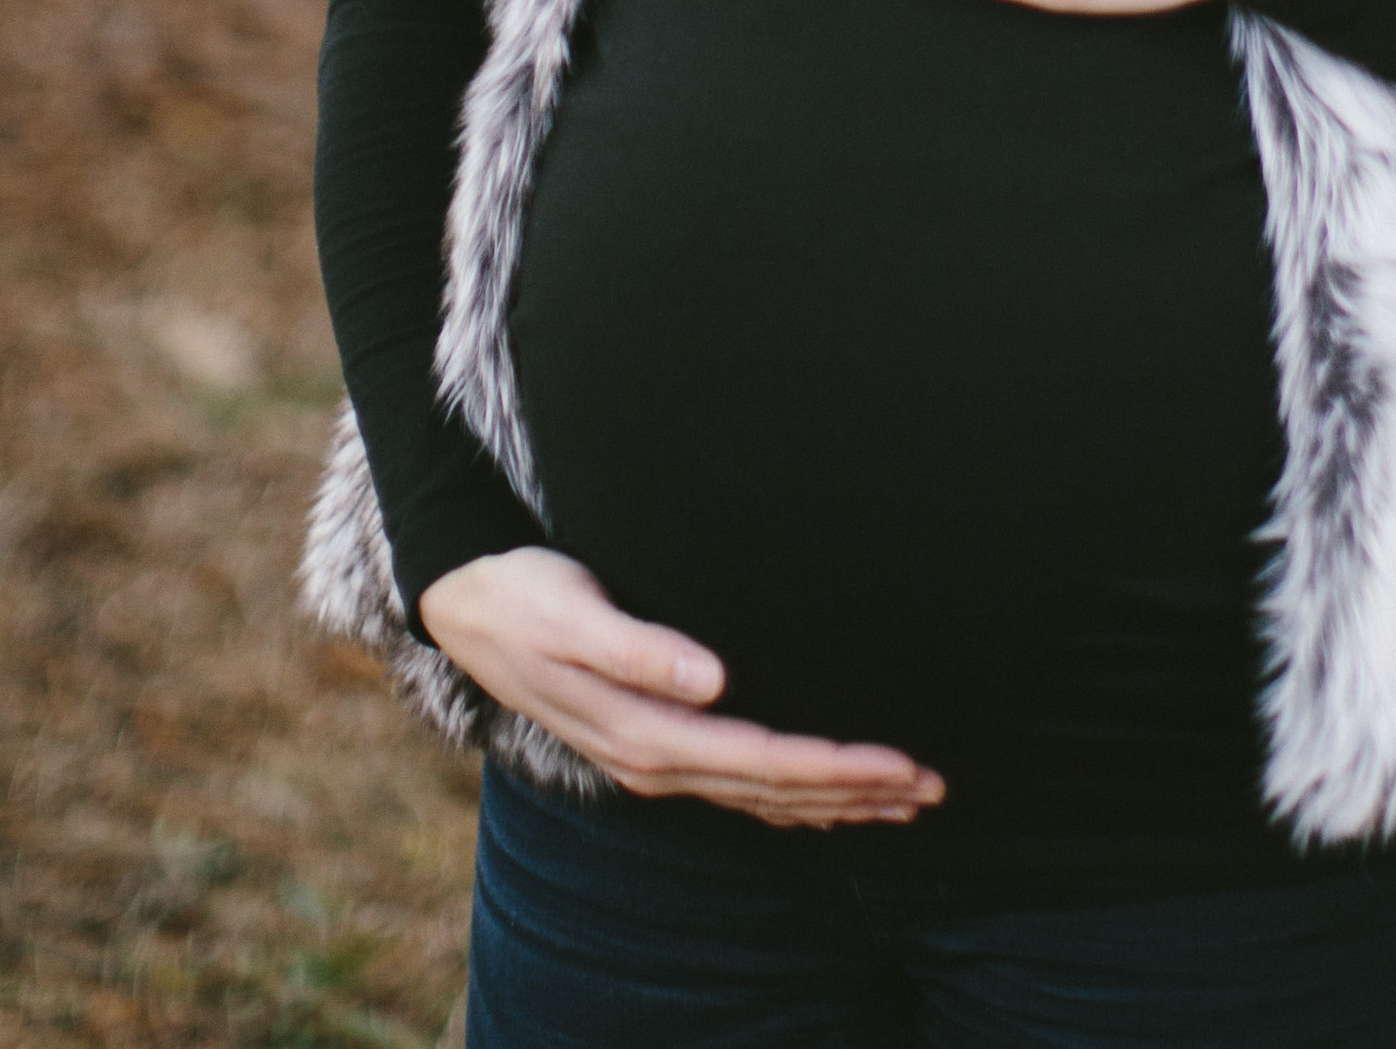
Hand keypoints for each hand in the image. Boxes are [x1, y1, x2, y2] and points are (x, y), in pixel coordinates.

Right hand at [416, 549, 943, 828]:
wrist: (463, 605)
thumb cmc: (523, 594)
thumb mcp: (571, 610)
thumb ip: (640, 648)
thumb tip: (711, 678)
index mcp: (643, 734)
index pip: (761, 762)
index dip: (835, 766)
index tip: (900, 763)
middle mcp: (653, 762)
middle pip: (773, 792)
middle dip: (855, 792)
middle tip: (932, 787)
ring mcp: (650, 761)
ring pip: (759, 797)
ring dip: (833, 800)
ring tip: (903, 798)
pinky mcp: (650, 743)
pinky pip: (736, 787)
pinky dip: (790, 797)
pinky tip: (822, 798)